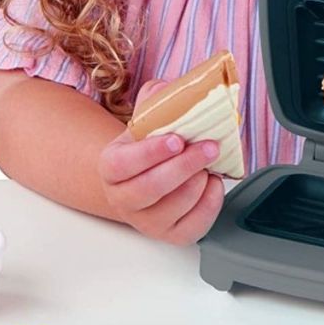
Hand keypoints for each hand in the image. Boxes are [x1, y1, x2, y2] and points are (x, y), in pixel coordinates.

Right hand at [97, 80, 224, 244]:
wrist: (144, 178)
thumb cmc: (148, 148)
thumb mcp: (146, 120)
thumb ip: (156, 100)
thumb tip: (175, 88)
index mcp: (111, 167)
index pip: (123, 164)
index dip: (150, 153)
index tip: (176, 139)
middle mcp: (123, 199)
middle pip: (151, 188)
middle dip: (184, 166)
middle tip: (209, 147)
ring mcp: (146, 221)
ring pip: (173, 208)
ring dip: (198, 184)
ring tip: (209, 165)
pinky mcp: (170, 235)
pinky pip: (193, 226)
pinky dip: (209, 204)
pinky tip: (212, 184)